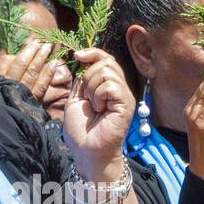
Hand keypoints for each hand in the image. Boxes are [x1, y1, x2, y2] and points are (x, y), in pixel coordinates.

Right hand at [0, 38, 56, 101]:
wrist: (3, 128)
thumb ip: (0, 69)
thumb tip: (8, 53)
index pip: (7, 62)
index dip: (22, 51)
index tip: (31, 41)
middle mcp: (8, 87)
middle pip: (21, 66)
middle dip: (33, 52)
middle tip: (42, 41)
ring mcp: (20, 95)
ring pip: (32, 74)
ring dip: (41, 59)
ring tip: (49, 47)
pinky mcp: (30, 103)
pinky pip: (41, 86)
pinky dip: (48, 74)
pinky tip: (54, 64)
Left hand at [61, 47, 135, 181]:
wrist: (86, 151)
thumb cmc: (81, 130)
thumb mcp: (76, 99)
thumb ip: (81, 80)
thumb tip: (83, 58)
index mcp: (107, 85)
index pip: (104, 58)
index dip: (92, 53)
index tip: (77, 55)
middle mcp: (118, 88)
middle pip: (105, 62)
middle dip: (87, 77)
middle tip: (87, 99)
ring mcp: (124, 94)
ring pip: (107, 71)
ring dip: (91, 89)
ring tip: (93, 106)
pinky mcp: (127, 102)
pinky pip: (110, 85)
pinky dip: (98, 96)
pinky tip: (99, 110)